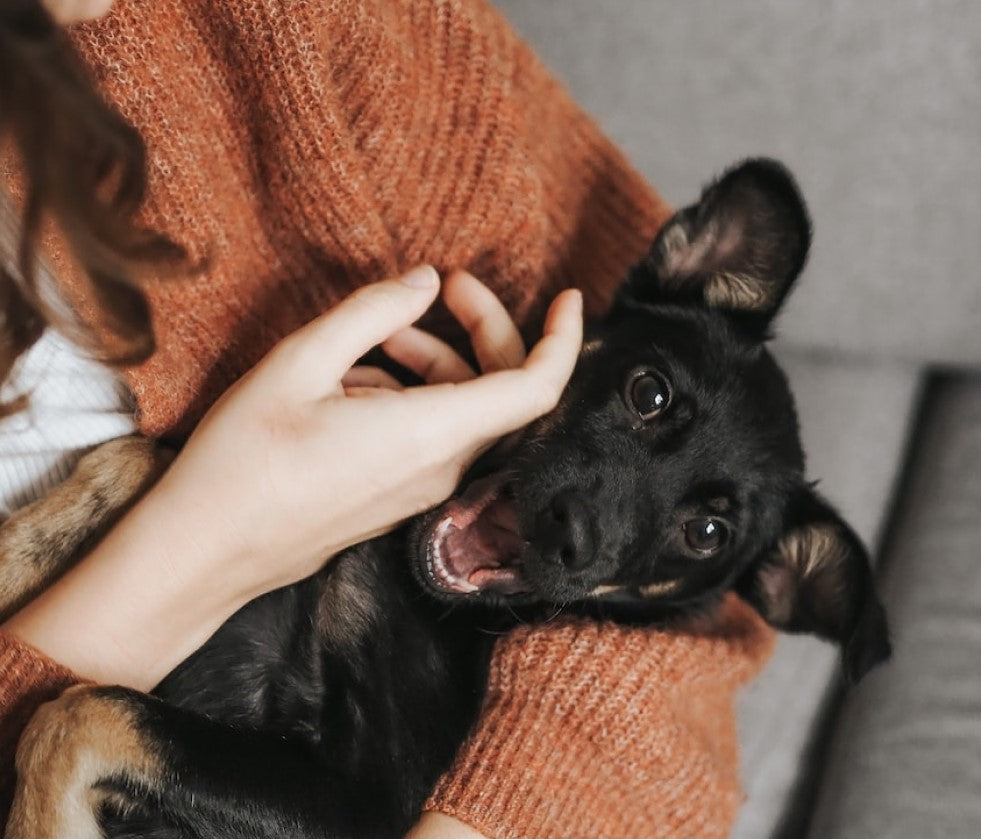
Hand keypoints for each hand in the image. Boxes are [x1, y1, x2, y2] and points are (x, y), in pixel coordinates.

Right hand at [157, 266, 581, 599]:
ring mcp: (422, 490)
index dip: (562, 340)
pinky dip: (412, 393)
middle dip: (483, 329)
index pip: (536, 389)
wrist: (207, 551)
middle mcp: (440, 468)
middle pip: (500, 391)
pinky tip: (354, 379)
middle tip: (442, 287)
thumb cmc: (244, 459)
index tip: (567, 296)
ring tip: (377, 335)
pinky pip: (432, 436)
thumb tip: (424, 282)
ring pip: (462, 411)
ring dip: (436, 360)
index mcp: (430, 434)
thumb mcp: (300, 363)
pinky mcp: (399, 498)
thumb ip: (371, 313)